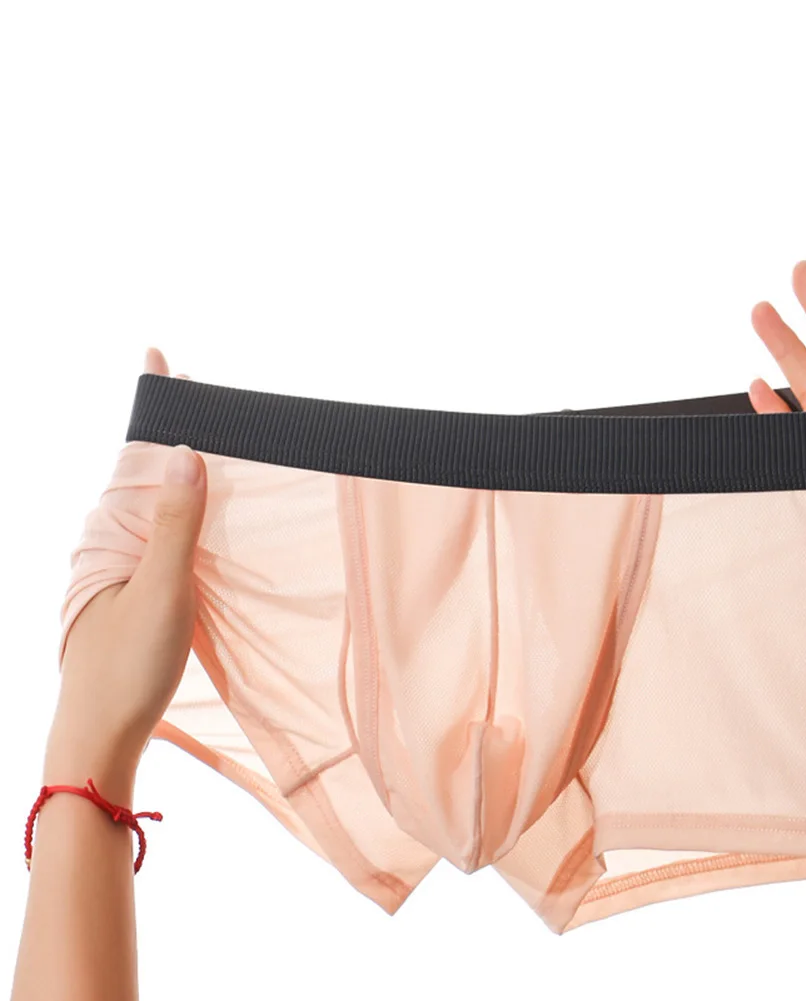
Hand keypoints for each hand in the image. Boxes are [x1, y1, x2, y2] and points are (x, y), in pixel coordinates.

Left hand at [44, 349, 204, 796]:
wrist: (95, 741)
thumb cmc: (126, 669)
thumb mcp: (162, 593)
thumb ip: (175, 524)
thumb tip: (187, 452)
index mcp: (108, 537)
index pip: (134, 455)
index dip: (152, 406)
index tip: (158, 356)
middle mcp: (105, 547)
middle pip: (140, 473)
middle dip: (164, 429)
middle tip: (191, 391)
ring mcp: (116, 573)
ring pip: (146, 506)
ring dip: (170, 470)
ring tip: (199, 440)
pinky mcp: (129, 596)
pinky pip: (154, 536)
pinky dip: (176, 510)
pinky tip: (191, 516)